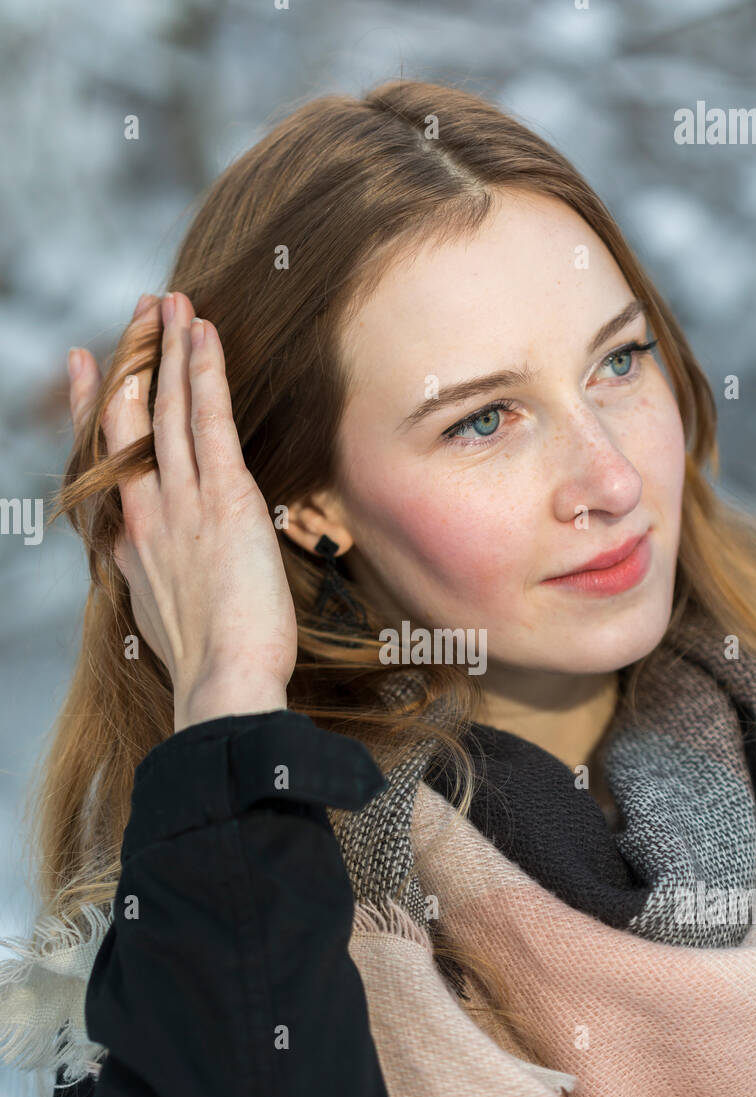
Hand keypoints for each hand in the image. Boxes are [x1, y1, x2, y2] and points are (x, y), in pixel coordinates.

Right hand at [67, 291, 297, 727]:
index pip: (104, 461)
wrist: (223, 685)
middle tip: (142, 313)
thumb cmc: (210, 670)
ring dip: (170, 350)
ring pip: (167, 408)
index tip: (82, 370)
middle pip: (129, 420)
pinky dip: (204, 373)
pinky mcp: (223, 499)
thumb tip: (186, 581)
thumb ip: (168, 585)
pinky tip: (204, 335)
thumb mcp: (169, 621)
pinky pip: (208, 420)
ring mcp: (178, 502)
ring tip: (173, 302)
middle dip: (135, 360)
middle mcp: (142, 514)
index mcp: (127, 546)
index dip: (89, 408)